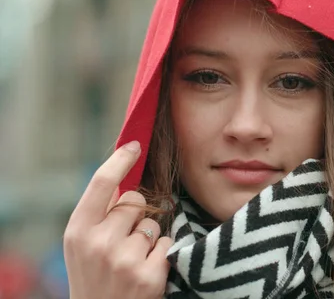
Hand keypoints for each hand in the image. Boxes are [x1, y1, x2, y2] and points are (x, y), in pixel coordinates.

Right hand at [63, 141, 172, 298]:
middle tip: (121, 241)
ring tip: (131, 260)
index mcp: (77, 231)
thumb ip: (98, 214)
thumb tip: (126, 178)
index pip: (101, 183)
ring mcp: (125, 259)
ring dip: (147, 237)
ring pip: (153, 223)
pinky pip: (167, 243)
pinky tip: (145, 270)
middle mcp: (99, 243)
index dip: (120, 160)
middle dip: (133, 214)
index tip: (134, 145)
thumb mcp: (81, 245)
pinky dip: (160, 254)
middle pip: (134, 201)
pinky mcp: (150, 275)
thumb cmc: (92, 276)